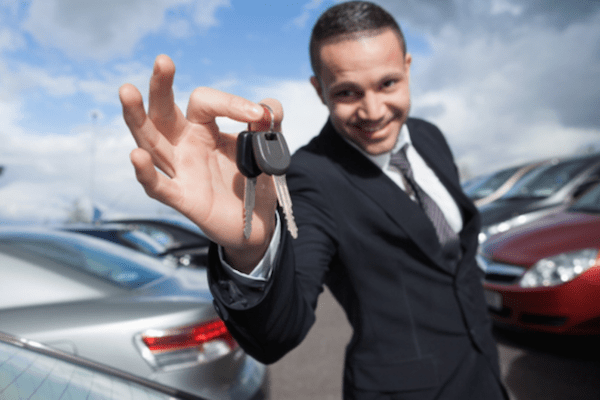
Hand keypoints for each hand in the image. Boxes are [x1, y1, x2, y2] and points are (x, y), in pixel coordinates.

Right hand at [119, 55, 280, 271]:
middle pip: (164, 112)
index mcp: (202, 127)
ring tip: (127, 91)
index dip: (230, 103)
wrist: (256, 219)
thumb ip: (268, 122)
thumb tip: (268, 107)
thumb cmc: (251, 178)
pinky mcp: (183, 198)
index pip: (204, 102)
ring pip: (151, 142)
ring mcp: (180, 170)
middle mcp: (184, 144)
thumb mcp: (265, 145)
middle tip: (163, 61)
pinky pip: (159, 186)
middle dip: (160, 86)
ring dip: (138, 118)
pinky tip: (136, 156)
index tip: (258, 114)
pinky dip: (146, 173)